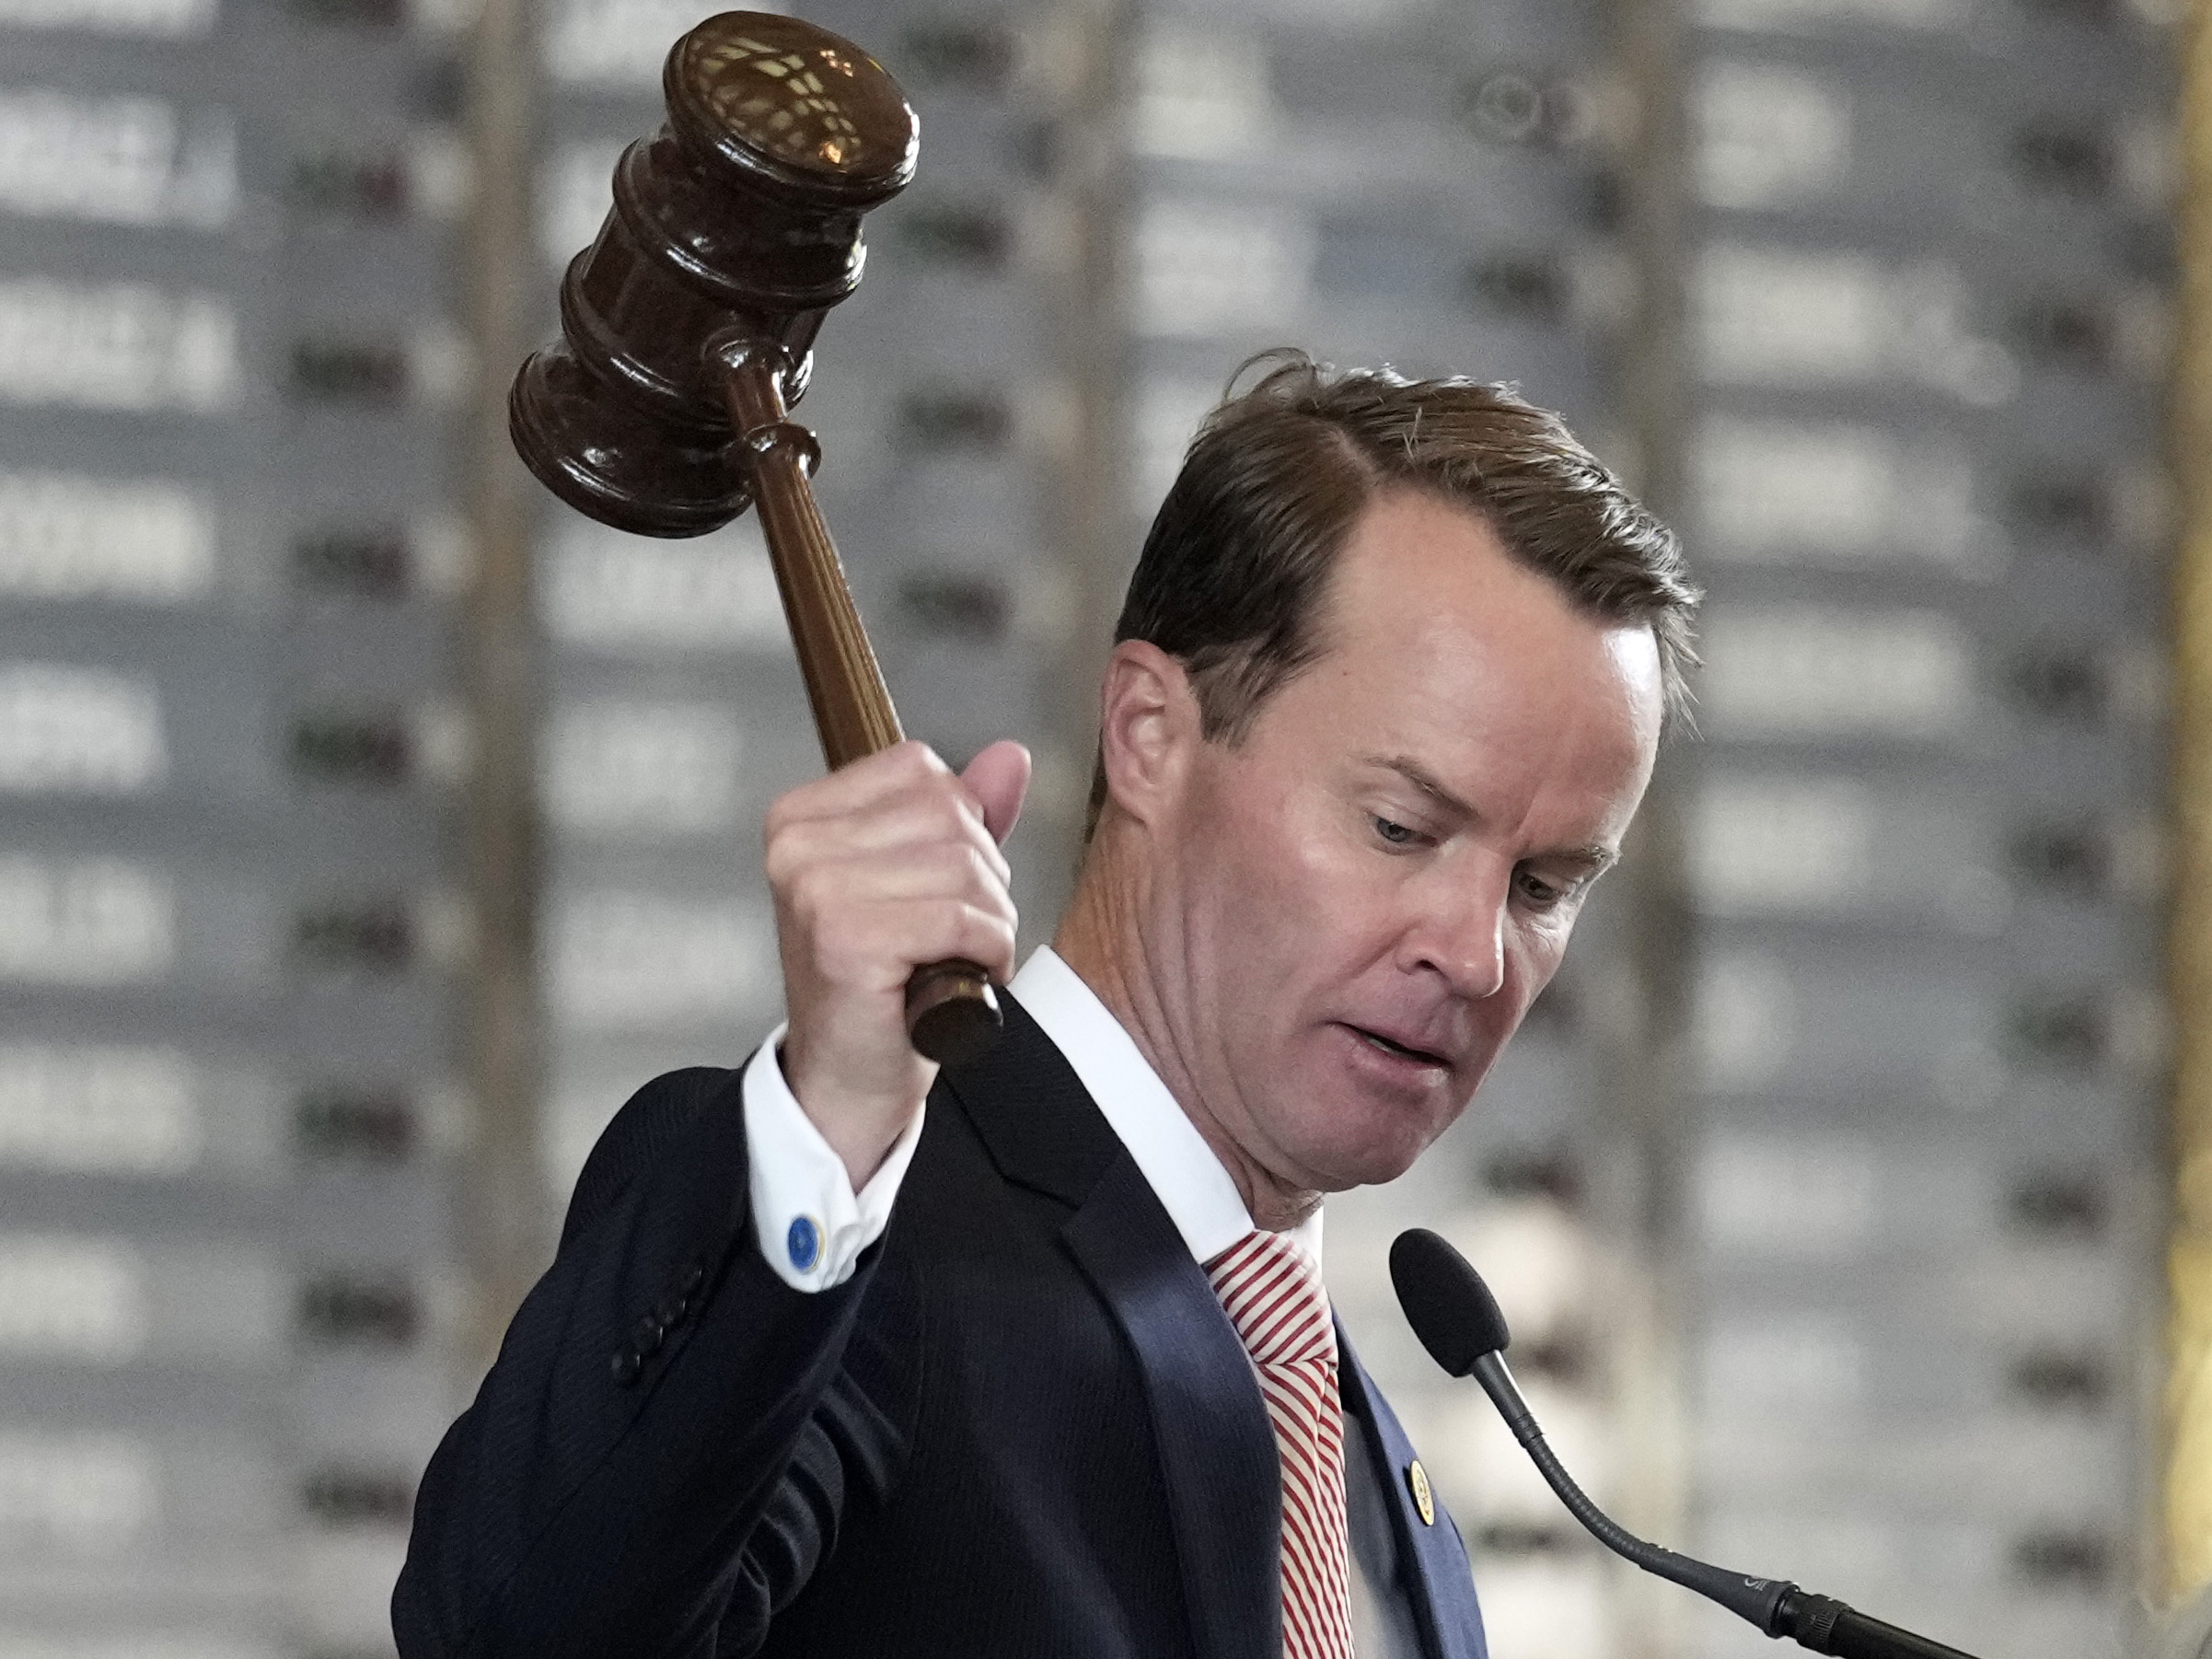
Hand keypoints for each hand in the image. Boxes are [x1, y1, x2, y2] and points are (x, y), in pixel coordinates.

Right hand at [765, 739, 1029, 1186]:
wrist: (849, 1075)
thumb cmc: (882, 982)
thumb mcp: (922, 880)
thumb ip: (964, 814)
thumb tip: (1010, 756)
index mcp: (802, 815)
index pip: (921, 769)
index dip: (960, 828)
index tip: (937, 886)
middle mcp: (797, 844)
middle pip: (949, 814)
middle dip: (980, 878)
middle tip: (954, 934)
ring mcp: (815, 889)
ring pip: (963, 866)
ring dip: (987, 921)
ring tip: (955, 958)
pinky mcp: (847, 938)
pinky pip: (961, 918)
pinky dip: (985, 951)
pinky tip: (958, 978)